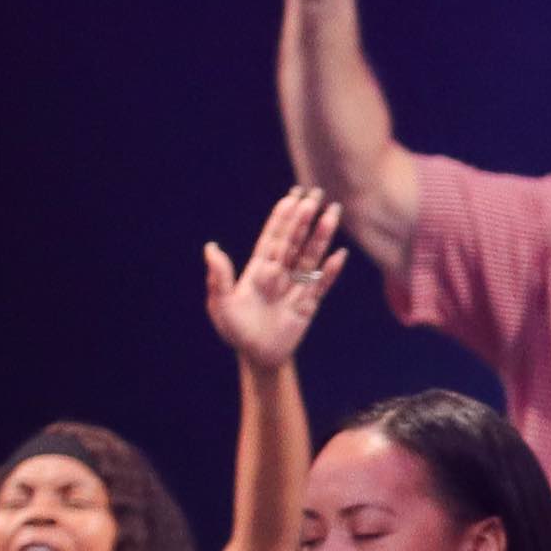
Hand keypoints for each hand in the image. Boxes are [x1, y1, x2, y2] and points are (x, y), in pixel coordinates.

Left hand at [206, 185, 344, 367]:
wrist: (258, 357)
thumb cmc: (236, 330)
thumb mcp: (221, 305)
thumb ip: (219, 277)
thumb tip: (211, 248)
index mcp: (258, 269)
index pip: (273, 238)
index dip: (282, 217)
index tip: (292, 197)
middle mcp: (279, 273)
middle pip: (295, 240)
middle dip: (304, 217)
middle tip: (316, 194)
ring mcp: (295, 287)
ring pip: (310, 256)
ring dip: (321, 236)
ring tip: (333, 213)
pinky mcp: (309, 304)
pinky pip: (322, 285)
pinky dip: (330, 271)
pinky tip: (339, 255)